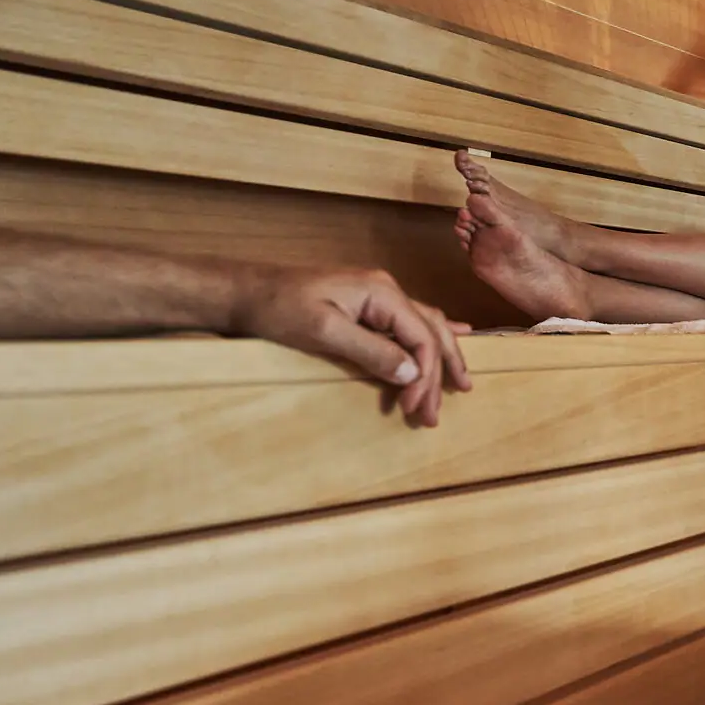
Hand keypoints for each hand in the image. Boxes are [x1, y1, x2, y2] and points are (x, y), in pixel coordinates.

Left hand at [232, 266, 470, 426]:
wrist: (246, 291)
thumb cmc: (279, 309)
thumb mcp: (324, 331)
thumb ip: (371, 351)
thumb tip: (411, 374)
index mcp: (382, 293)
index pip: (422, 337)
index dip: (425, 376)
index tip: (414, 409)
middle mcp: (387, 290)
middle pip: (431, 332)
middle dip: (440, 373)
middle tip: (436, 414)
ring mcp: (377, 296)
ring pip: (425, 327)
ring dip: (438, 359)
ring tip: (458, 386)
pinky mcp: (366, 305)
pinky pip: (410, 321)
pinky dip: (432, 335)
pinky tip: (455, 335)